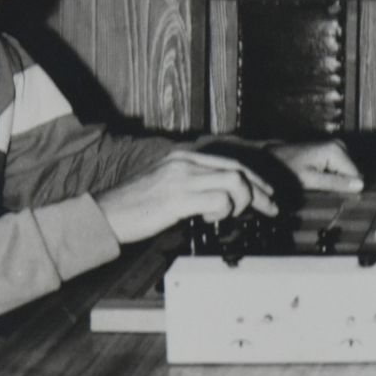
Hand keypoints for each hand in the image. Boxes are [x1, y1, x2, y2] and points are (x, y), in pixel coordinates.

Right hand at [95, 149, 276, 243]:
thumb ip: (189, 185)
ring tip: (232, 216)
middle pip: (238, 170)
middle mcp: (184, 162)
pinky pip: (219, 200)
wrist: (105, 214)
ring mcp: (182, 178)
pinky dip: (223, 212)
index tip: (266, 194)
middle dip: (260, 192)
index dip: (253, 179)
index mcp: (182, 157)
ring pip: (235, 182)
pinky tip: (210, 219)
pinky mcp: (178, 198)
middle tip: (270, 208)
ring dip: (242, 202)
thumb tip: (218, 199)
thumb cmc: (132, 206)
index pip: (229, 163)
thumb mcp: (164, 185)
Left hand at [270, 140, 364, 193]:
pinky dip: (333, 177)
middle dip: (342, 185)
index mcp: (336, 151)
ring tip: (321, 185)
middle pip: (353, 174)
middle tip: (324, 190)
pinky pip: (341, 169)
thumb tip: (361, 186)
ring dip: (338, 182)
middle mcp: (339, 146)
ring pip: (347, 173)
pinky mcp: (331, 151)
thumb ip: (335, 183)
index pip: (357, 176)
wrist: (274, 158)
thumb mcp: (311, 180)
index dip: (348, 189)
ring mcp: (336, 147)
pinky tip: (321, 180)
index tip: (334, 195)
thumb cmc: (288, 169)